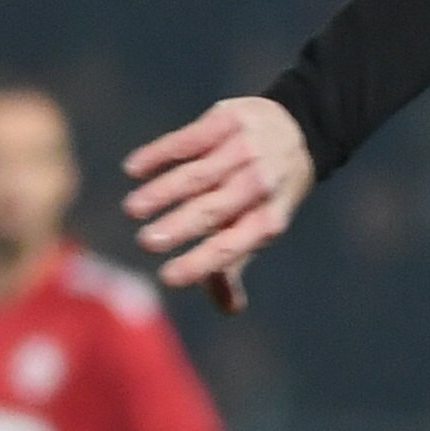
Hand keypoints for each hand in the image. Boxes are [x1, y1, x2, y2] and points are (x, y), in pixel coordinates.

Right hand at [125, 95, 316, 313]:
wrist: (297, 131)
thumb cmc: (265, 193)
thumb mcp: (261, 226)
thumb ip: (235, 263)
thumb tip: (229, 309)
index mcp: (268, 219)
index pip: (232, 246)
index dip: (202, 263)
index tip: (168, 278)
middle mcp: (259, 186)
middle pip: (215, 210)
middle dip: (181, 228)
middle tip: (146, 243)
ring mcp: (244, 151)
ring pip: (199, 175)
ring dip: (163, 192)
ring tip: (133, 210)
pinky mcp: (227, 121)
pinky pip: (188, 140)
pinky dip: (160, 155)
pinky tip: (133, 170)